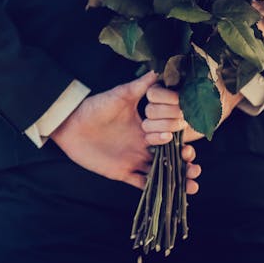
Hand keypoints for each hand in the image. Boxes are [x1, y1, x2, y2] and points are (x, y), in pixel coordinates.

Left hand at [50, 72, 199, 191]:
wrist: (70, 124)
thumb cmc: (95, 106)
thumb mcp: (121, 95)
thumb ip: (141, 85)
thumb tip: (161, 68)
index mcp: (146, 127)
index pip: (170, 136)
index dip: (179, 140)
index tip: (185, 143)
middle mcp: (142, 144)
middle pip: (170, 157)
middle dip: (185, 162)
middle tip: (193, 165)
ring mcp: (133, 159)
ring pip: (161, 172)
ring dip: (178, 179)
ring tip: (192, 184)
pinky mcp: (121, 172)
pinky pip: (142, 184)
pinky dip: (156, 189)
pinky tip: (171, 194)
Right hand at [144, 76, 243, 142]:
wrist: (216, 106)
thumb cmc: (208, 91)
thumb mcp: (201, 81)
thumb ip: (189, 75)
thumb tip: (175, 71)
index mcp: (161, 88)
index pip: (152, 94)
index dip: (165, 97)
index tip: (180, 100)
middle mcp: (156, 103)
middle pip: (150, 111)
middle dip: (170, 113)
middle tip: (186, 113)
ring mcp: (158, 120)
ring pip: (148, 125)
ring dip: (168, 126)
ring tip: (184, 124)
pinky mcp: (163, 134)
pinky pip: (152, 140)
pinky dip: (160, 140)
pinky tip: (177, 142)